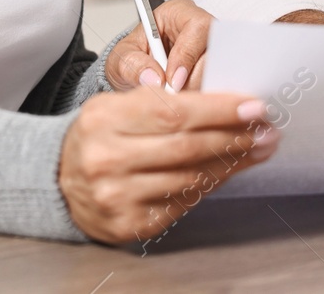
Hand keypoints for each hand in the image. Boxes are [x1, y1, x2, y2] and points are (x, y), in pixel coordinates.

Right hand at [59, 89, 277, 242]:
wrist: (58, 180)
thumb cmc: (98, 137)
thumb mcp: (118, 104)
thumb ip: (164, 100)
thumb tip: (226, 103)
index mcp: (105, 118)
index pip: (174, 111)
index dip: (219, 110)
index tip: (253, 106)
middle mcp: (108, 158)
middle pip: (186, 146)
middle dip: (234, 136)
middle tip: (265, 128)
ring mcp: (117, 195)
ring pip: (190, 177)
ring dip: (231, 162)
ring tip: (256, 148)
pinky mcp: (129, 224)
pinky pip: (182, 203)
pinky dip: (209, 185)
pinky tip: (226, 171)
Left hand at [105, 0, 212, 91]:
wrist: (133, 78)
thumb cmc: (131, 60)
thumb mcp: (121, 59)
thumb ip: (133, 65)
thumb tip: (154, 78)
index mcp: (177, 13)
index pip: (196, 27)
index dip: (187, 55)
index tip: (173, 81)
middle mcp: (200, 29)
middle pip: (213, 52)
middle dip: (193, 79)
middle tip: (173, 97)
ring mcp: (211, 51)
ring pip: (217, 72)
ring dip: (197, 91)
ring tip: (174, 100)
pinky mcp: (215, 72)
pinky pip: (218, 86)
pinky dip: (201, 98)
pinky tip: (184, 103)